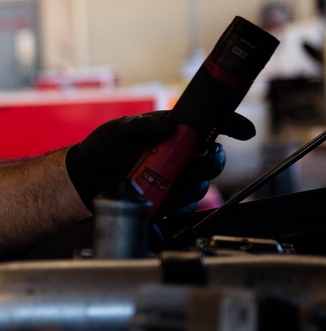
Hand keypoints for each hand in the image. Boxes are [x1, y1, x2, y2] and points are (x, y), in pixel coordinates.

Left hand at [65, 111, 253, 212]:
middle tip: (196, 163)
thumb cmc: (103, 148)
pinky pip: (185, 206)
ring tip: (167, 184)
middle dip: (211, 163)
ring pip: (201, 185)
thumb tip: (168, 124)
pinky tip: (163, 200)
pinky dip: (178, 205)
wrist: (85, 178)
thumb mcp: (120, 131)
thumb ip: (143, 126)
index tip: (245, 131)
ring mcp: (175, 178)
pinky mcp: (168, 200)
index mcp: (174, 132)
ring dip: (190, 185)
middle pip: (213, 160)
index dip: (232, 126)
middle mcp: (180, 155)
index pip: (210, 126)